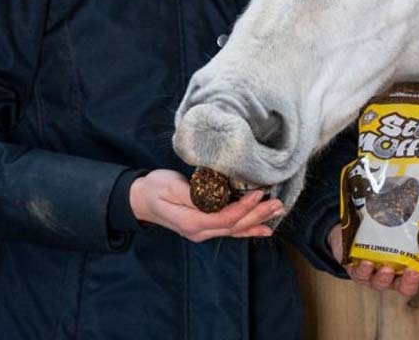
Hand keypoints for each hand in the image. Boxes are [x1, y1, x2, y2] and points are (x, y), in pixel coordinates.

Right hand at [129, 169, 284, 242]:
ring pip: (235, 230)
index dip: (243, 208)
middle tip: (278, 204)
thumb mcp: (171, 187)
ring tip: (277, 212)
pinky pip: (230, 230)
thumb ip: (193, 195)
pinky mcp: (205, 226)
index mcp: (192, 222)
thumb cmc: (155, 188)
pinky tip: (263, 229)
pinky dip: (248, 229)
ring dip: (257, 221)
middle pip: (235, 226)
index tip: (258, 194)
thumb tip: (215, 197)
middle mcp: (200, 231)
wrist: (140, 199)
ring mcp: (203, 232)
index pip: (225, 218)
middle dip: (258, 216)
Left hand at [327, 224, 418, 298]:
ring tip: (387, 269)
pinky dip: (364, 272)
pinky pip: (361, 276)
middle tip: (413, 271)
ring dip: (386, 278)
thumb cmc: (387, 224)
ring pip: (382, 283)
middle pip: (406, 287)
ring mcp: (376, 273)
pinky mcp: (358, 269)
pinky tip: (367, 263)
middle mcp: (395, 273)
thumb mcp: (406, 222)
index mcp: (411, 264)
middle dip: (411, 282)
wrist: (358, 222)